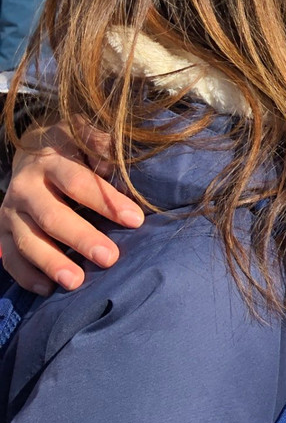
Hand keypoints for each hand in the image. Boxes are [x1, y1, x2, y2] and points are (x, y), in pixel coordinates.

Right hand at [0, 120, 142, 294]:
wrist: (32, 150)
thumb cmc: (72, 147)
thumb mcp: (84, 133)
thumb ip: (100, 142)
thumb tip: (113, 160)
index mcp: (50, 161)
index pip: (79, 183)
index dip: (107, 201)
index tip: (135, 220)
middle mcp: (26, 187)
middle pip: (52, 216)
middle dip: (81, 238)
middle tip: (109, 258)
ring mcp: (10, 211)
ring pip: (27, 240)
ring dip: (52, 263)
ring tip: (76, 282)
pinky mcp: (2, 232)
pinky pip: (10, 257)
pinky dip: (26, 275)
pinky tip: (47, 289)